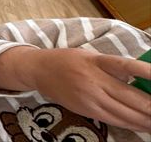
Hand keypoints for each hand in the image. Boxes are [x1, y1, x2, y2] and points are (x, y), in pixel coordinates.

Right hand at [17, 48, 150, 131]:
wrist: (40, 70)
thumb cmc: (69, 60)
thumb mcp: (92, 56)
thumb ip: (115, 68)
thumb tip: (142, 82)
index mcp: (98, 61)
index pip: (127, 66)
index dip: (147, 72)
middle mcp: (94, 80)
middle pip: (132, 98)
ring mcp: (90, 97)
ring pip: (126, 114)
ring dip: (147, 120)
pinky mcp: (87, 110)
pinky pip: (115, 120)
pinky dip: (133, 124)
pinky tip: (144, 125)